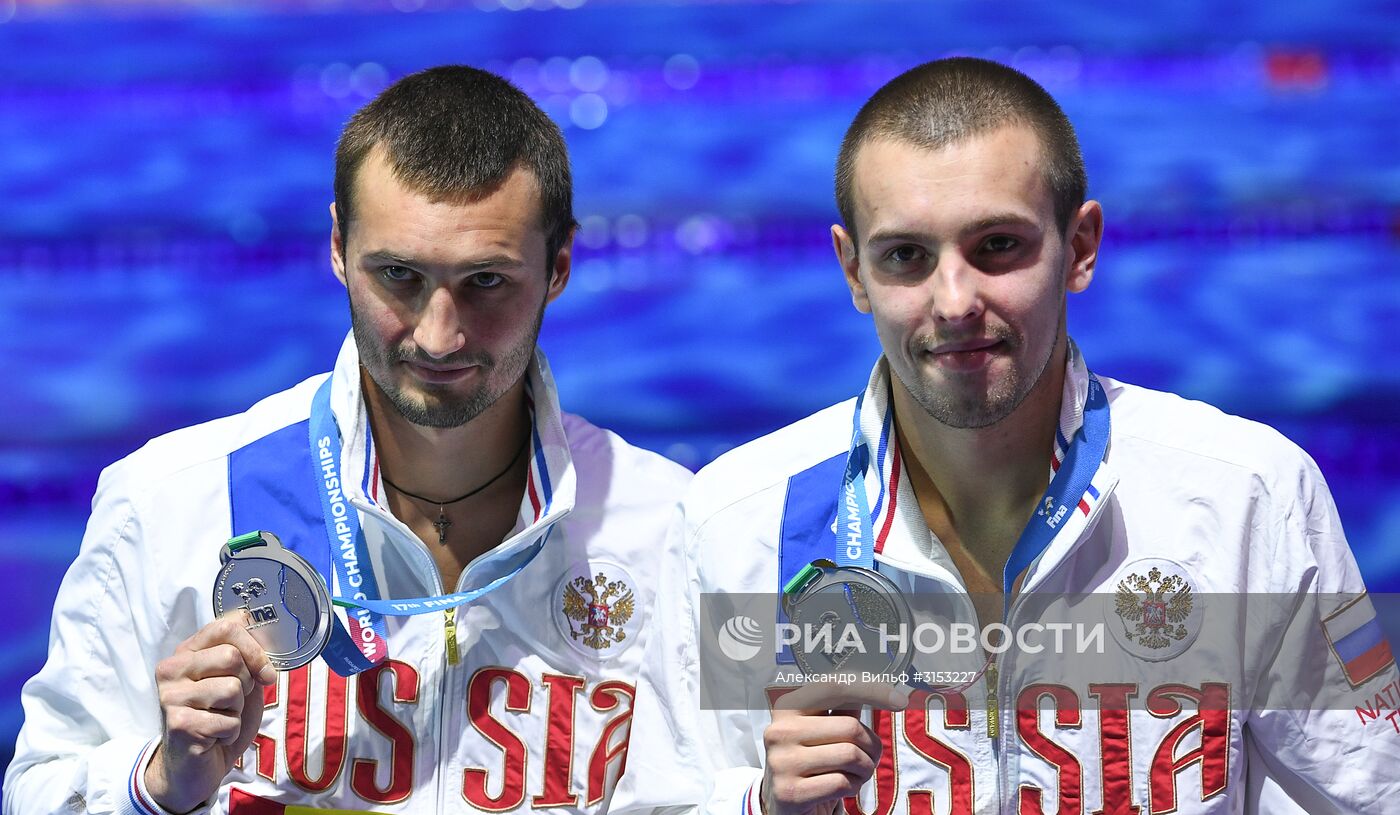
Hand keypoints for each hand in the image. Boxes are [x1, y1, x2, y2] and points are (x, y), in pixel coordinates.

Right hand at [144, 611, 277, 812]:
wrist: (194, 767)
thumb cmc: (218, 719)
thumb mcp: (238, 680)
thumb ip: (247, 656)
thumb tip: (266, 629)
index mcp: (186, 652)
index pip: (226, 627)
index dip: (255, 649)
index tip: (264, 672)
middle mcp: (171, 670)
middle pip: (232, 657)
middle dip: (246, 684)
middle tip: (231, 703)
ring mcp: (171, 697)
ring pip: (232, 688)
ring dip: (237, 710)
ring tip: (220, 719)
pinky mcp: (179, 724)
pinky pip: (229, 721)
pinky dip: (230, 733)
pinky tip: (214, 737)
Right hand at [760, 683, 907, 814]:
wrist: (786, 806)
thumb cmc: (811, 763)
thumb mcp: (822, 731)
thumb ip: (842, 707)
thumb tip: (876, 683)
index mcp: (787, 708)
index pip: (834, 688)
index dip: (870, 690)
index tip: (899, 701)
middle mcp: (779, 731)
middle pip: (850, 727)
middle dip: (871, 747)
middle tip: (869, 758)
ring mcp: (782, 762)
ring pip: (850, 755)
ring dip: (864, 769)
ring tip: (855, 774)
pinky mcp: (790, 792)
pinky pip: (842, 783)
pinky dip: (853, 787)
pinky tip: (841, 789)